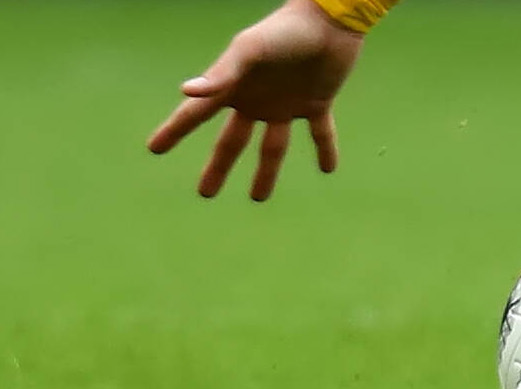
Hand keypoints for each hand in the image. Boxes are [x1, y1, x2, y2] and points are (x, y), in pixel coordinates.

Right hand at [148, 0, 364, 200]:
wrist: (327, 21)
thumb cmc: (284, 31)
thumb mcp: (250, 51)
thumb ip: (222, 73)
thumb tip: (187, 92)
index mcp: (234, 87)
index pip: (196, 115)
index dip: (175, 131)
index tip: (154, 148)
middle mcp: (256, 100)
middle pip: (232, 142)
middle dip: (218, 166)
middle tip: (205, 193)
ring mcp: (286, 104)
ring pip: (273, 146)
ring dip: (266, 171)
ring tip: (257, 197)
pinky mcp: (317, 103)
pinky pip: (321, 133)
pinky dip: (326, 150)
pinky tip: (328, 169)